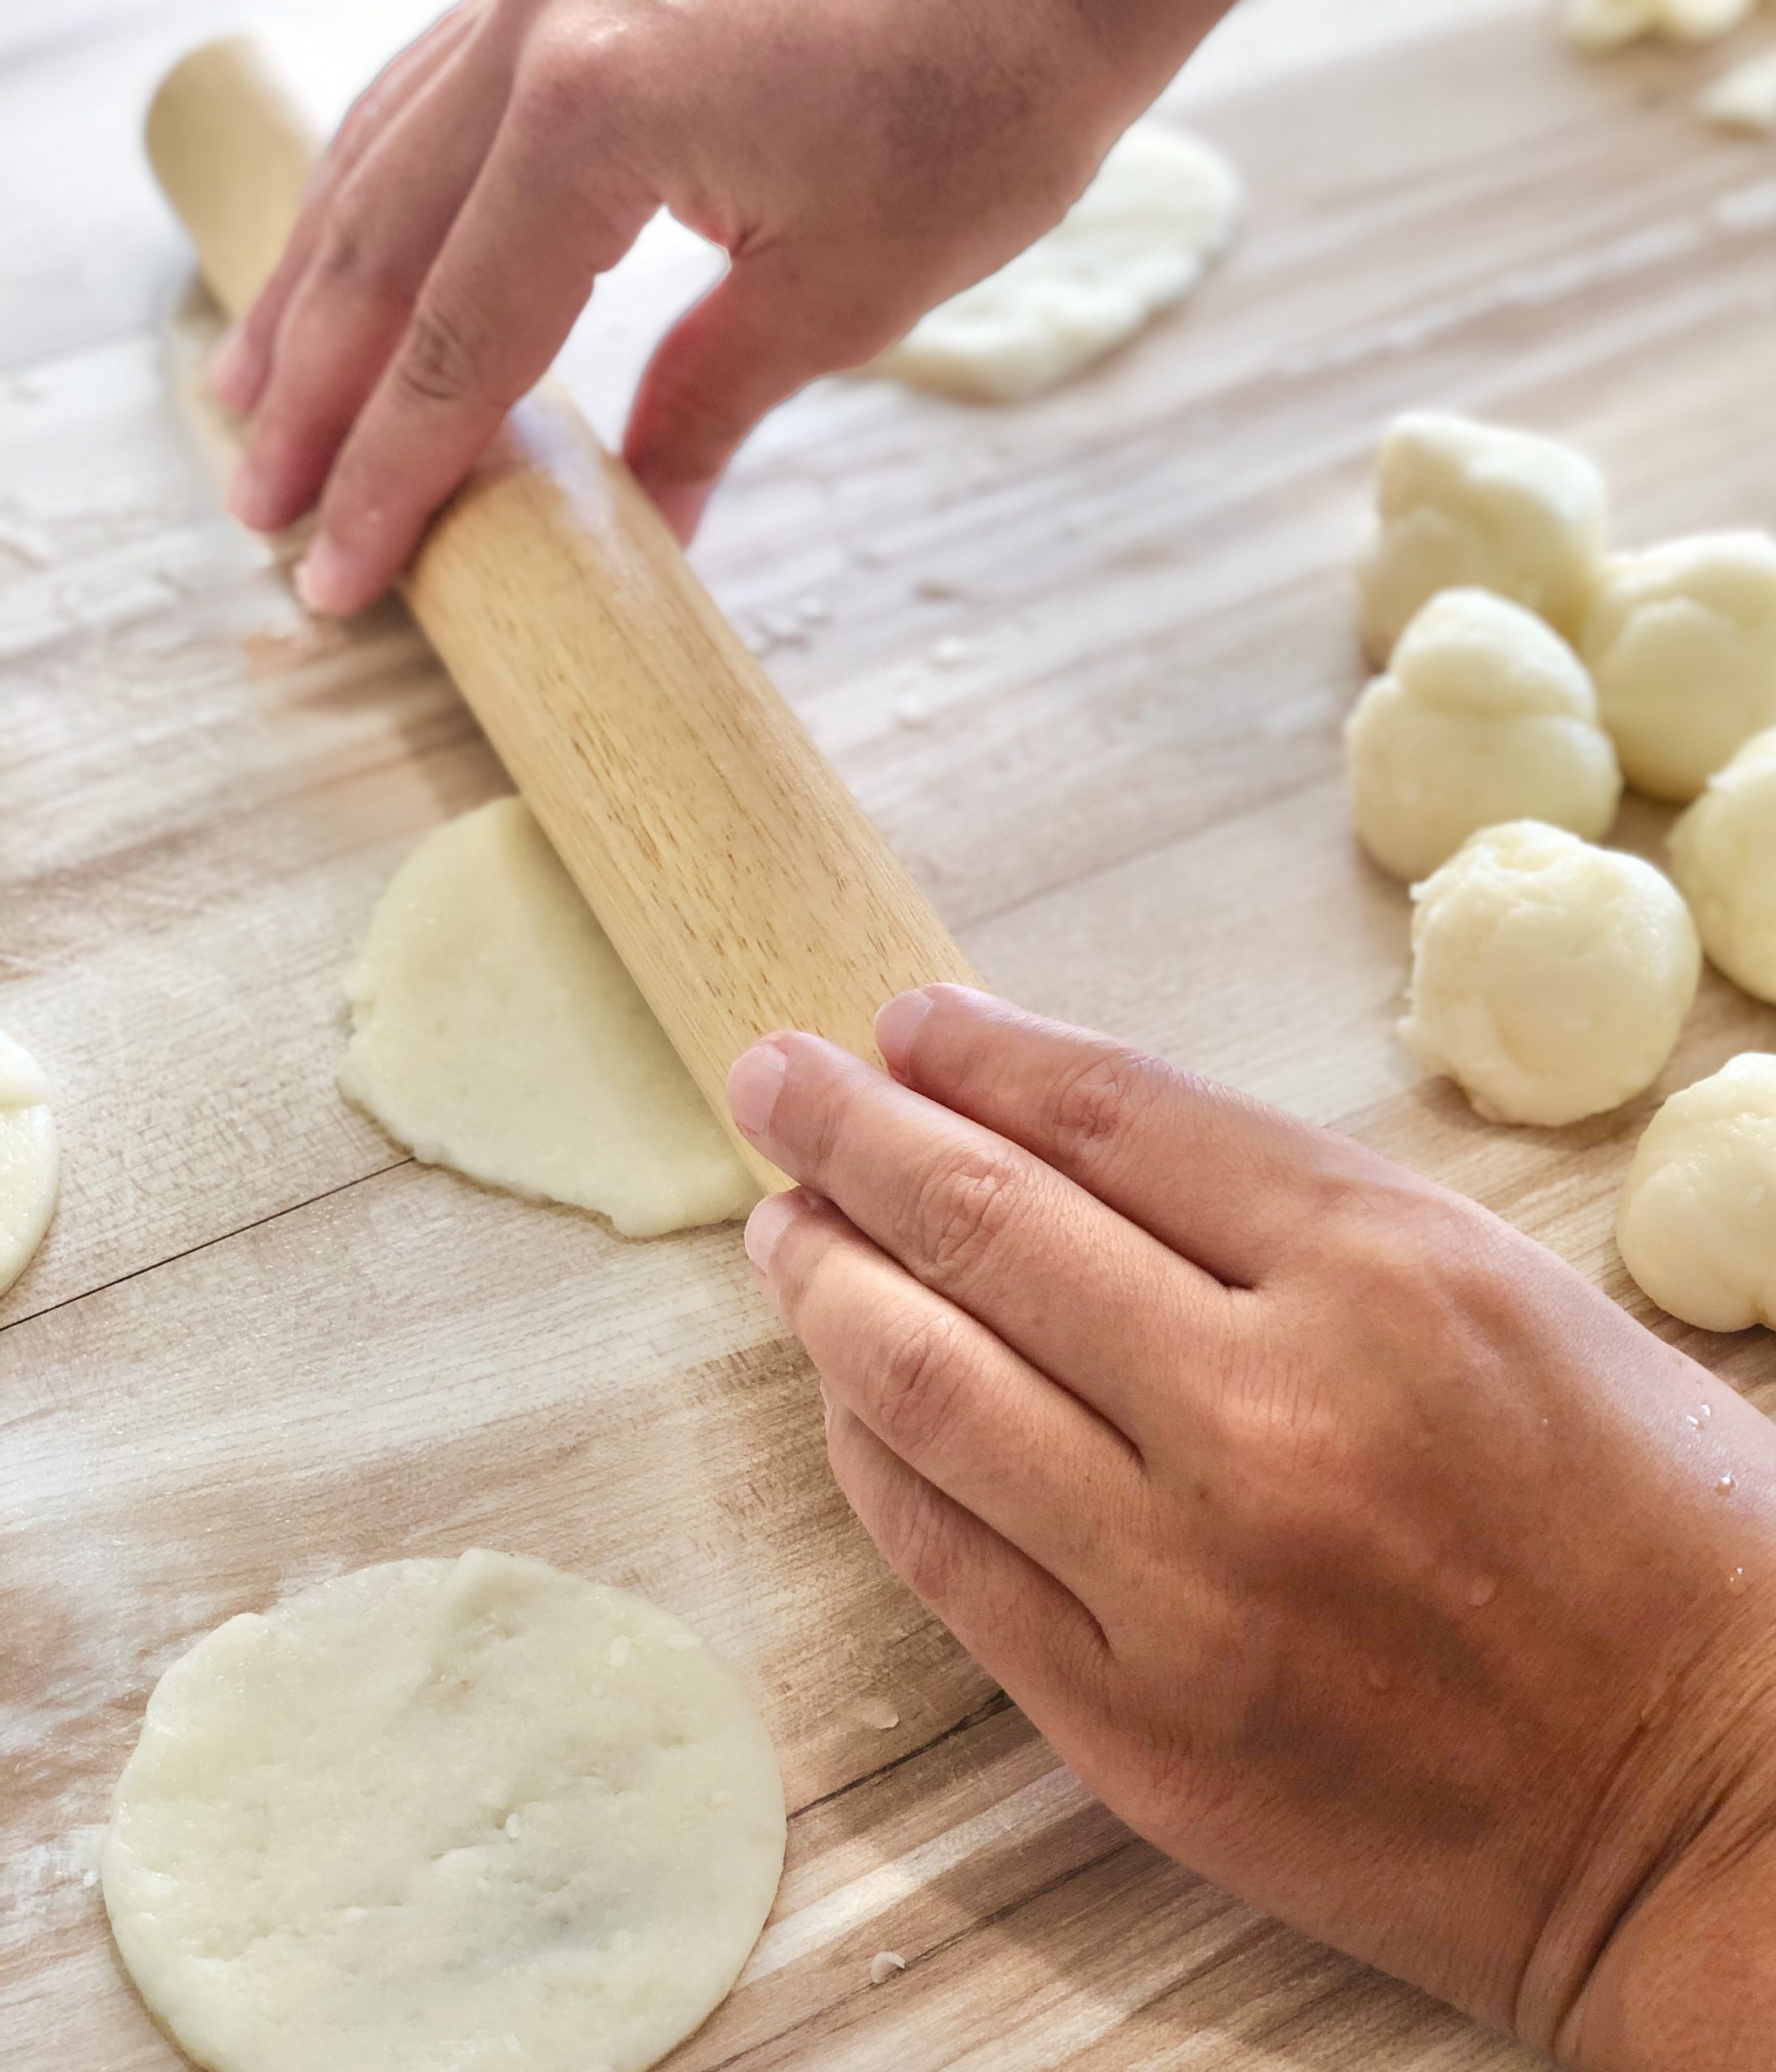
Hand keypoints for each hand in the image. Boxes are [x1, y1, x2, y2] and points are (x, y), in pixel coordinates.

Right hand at [212, 0, 1218, 609]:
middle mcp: (529, 31)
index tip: (342, 578)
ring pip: (375, 160)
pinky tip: (348, 268)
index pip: (458, 347)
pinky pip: (426, 100)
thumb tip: (650, 529)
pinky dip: (378, 200)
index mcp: (591, 120)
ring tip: (257, 402)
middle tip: (261, 509)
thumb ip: (705, 404)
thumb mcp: (841, 291)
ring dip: (314, 292)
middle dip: (312, 399)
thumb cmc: (979, 101)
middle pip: (379, 252)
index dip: (390, 478)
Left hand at [727, 984, 1775, 2067]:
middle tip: (775, 1080)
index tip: (908, 1024)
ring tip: (780, 1225)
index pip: (1113, 1115)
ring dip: (823, 1283)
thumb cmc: (1649, 1524)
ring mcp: (1183, 1587)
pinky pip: (942, 1553)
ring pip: (925, 1387)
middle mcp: (1266, 1418)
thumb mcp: (1499, 1294)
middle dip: (851, 1131)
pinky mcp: (1134, 1731)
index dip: (985, 1055)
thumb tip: (1066, 1135)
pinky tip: (841, 1390)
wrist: (1722, 1811)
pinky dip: (870, 1450)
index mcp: (1387, 1277)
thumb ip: (1285, 1213)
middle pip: (987, 1227)